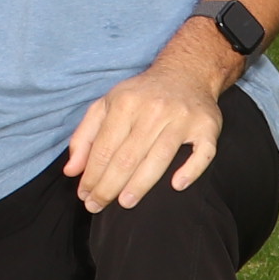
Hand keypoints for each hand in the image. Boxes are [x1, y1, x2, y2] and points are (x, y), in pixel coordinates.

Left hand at [61, 60, 223, 211]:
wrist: (186, 73)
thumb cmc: (141, 96)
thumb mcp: (105, 105)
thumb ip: (84, 137)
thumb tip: (71, 171)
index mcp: (124, 103)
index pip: (104, 148)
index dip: (92, 175)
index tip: (84, 195)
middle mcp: (153, 109)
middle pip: (128, 156)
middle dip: (109, 186)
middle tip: (98, 206)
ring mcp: (182, 118)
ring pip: (160, 158)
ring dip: (140, 185)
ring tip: (125, 203)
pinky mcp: (207, 126)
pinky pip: (202, 153)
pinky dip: (191, 170)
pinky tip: (176, 186)